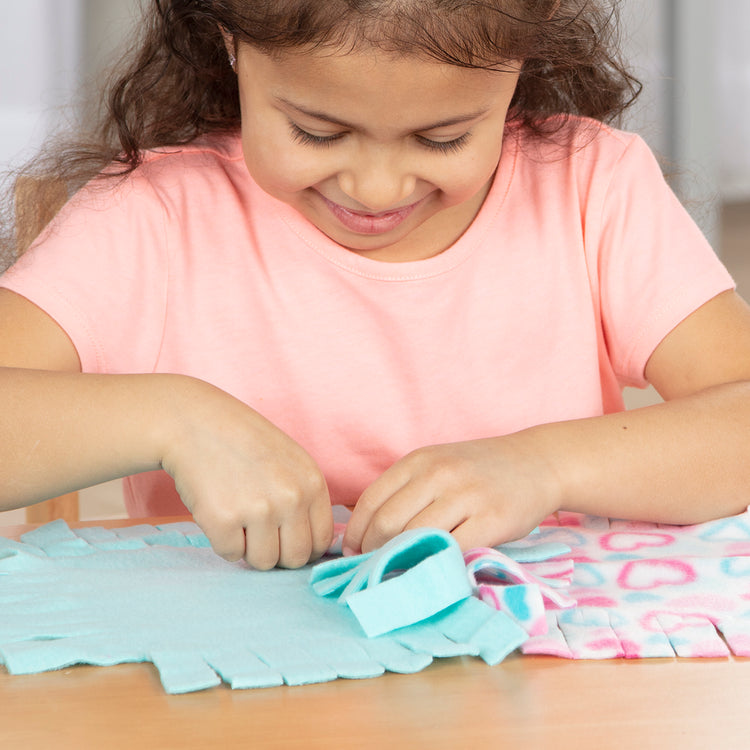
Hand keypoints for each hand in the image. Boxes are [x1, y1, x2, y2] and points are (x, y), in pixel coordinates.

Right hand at [160, 378, 331, 568]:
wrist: (194, 422)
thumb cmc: (243, 443)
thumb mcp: (291, 462)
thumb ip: (305, 500)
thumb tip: (316, 547)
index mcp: (313, 484)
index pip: (321, 541)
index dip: (302, 545)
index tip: (284, 537)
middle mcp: (292, 498)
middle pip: (295, 559)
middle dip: (276, 552)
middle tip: (257, 529)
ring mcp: (259, 510)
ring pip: (263, 562)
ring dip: (249, 548)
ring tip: (238, 516)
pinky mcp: (224, 521)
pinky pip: (231, 554)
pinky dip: (222, 540)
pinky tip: (218, 510)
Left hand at [343, 436, 560, 554]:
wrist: (537, 462)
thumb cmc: (478, 471)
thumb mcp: (437, 465)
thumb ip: (406, 491)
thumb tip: (364, 534)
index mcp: (418, 461)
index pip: (370, 502)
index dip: (356, 535)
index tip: (354, 554)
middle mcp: (438, 474)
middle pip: (387, 523)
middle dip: (374, 553)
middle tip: (375, 570)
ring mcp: (466, 495)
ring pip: (416, 538)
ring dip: (402, 563)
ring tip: (400, 575)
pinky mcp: (493, 519)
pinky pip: (453, 550)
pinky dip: (438, 565)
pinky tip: (433, 572)